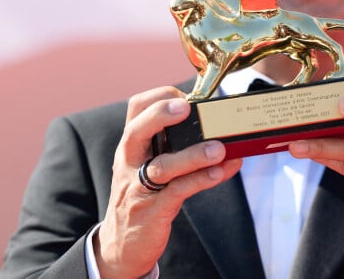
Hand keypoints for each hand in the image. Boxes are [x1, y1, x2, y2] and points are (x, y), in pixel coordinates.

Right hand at [94, 86, 241, 277]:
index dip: (158, 97)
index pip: (135, 110)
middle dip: (160, 115)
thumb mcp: (147, 167)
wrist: (121, 247)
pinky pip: (178, 192)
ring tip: (219, 149)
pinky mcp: (153, 211)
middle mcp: (129, 163)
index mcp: (130, 147)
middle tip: (186, 107)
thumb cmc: (143, 198)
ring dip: (193, 155)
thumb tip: (215, 131)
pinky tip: (221, 172)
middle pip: (136, 131)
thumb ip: (172, 148)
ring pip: (162, 166)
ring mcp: (139, 188)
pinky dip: (201, 180)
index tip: (184, 96)